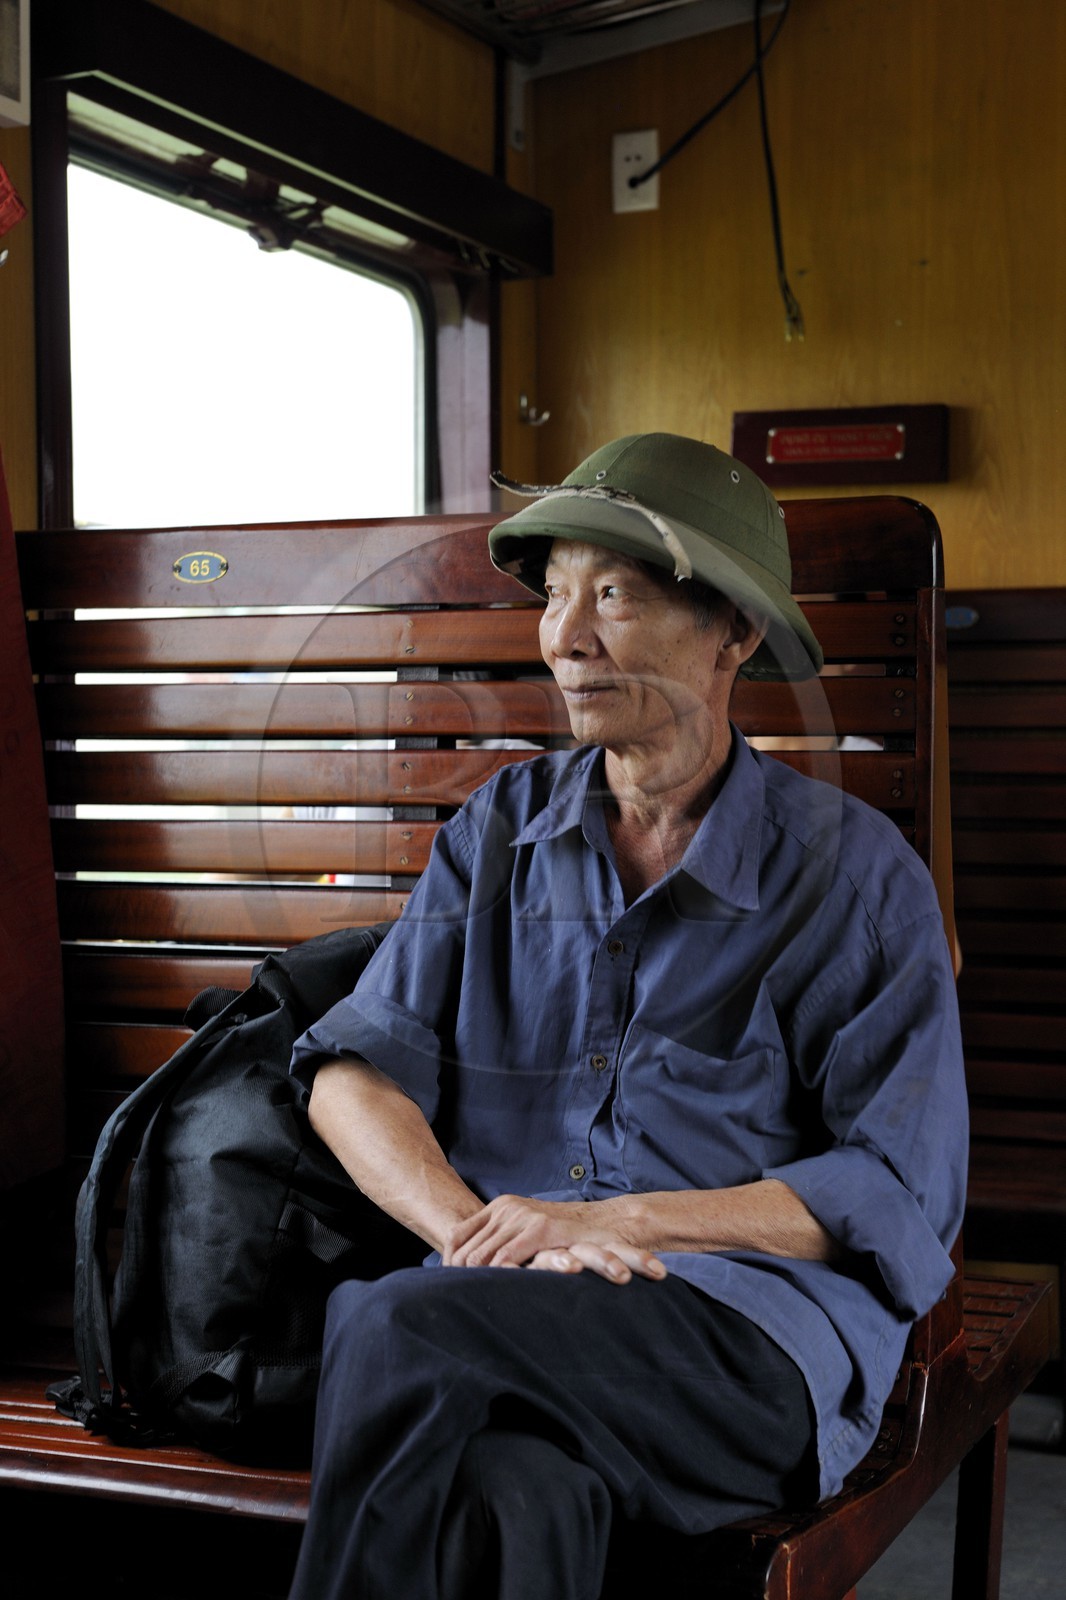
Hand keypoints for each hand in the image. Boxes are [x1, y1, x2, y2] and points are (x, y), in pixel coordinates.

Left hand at [442, 1194, 666, 1285]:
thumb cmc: (566, 1237)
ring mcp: (523, 1216)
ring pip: (481, 1258)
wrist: (606, 1225)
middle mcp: (507, 1207)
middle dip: (460, 1280)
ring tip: (473, 1306)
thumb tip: (468, 1267)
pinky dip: (498, 1279)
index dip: (449, 1266)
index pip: (457, 1236)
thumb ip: (502, 1241)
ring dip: (476, 1283)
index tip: (450, 1289)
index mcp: (500, 1206)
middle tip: (459, 1305)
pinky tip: (499, 1296)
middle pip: (465, 1251)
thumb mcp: (527, 1233)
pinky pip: (506, 1260)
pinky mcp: (541, 1229)